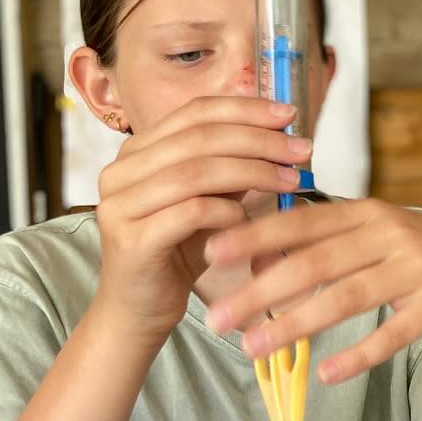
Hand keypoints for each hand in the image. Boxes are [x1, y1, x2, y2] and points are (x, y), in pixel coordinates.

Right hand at [92, 97, 310, 342]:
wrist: (139, 311)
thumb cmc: (178, 253)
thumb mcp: (208, 201)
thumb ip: (230, 170)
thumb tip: (279, 137)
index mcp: (137, 151)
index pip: (194, 112)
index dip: (245, 109)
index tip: (289, 115)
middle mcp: (120, 170)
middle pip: (199, 138)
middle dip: (259, 140)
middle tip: (301, 150)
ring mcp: (120, 204)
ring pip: (196, 172)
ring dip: (253, 172)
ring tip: (290, 181)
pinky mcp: (131, 240)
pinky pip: (191, 212)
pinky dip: (228, 211)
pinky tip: (249, 219)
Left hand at [203, 199, 421, 383]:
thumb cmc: (413, 252)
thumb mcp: (371, 233)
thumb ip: (320, 238)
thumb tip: (252, 252)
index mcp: (365, 213)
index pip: (301, 222)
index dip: (255, 235)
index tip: (211, 251)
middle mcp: (389, 235)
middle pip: (316, 262)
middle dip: (262, 289)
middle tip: (218, 317)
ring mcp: (416, 268)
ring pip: (348, 297)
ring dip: (297, 322)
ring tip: (254, 347)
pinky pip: (394, 333)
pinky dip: (359, 354)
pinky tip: (326, 374)